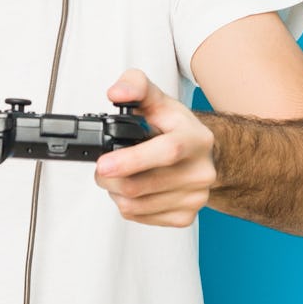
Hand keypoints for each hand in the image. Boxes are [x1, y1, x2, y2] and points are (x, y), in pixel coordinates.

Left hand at [95, 69, 215, 226]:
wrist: (199, 155)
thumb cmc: (174, 127)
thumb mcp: (157, 99)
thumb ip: (134, 85)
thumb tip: (116, 93)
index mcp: (196, 138)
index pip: (166, 151)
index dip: (131, 160)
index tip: (103, 164)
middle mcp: (201, 171)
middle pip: (141, 185)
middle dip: (108, 178)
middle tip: (101, 167)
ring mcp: (195, 197)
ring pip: (136, 205)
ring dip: (115, 192)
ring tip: (117, 176)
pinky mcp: (185, 217)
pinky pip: (140, 218)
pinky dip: (127, 205)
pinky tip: (133, 189)